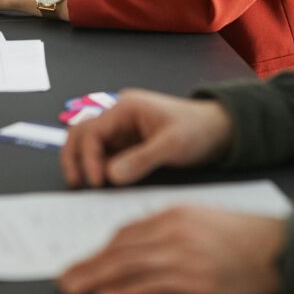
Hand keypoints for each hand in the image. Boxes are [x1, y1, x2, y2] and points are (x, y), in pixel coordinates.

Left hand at [57, 206, 285, 293]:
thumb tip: (138, 251)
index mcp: (176, 214)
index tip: (87, 261)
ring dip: (96, 279)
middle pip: (121, 249)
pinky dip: (124, 293)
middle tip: (66, 277)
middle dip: (90, 264)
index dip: (103, 249)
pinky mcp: (194, 282)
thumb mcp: (203, 222)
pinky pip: (149, 288)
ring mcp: (183, 258)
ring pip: (128, 268)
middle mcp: (175, 232)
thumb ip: (171, 233)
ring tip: (75, 289)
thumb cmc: (246, 238)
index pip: (128, 231)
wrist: (281, 248)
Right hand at [61, 89, 234, 187]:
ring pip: (87, 144)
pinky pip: (102, 155)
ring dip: (81, 162)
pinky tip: (100, 184)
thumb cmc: (198, 130)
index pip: (93, 131)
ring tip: (82, 185)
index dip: (89, 157)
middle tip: (77, 184)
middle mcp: (118, 117)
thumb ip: (142, 159)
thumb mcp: (173, 144)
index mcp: (126, 108)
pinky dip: (96, 168)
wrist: (218, 131)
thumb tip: (110, 176)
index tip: (97, 182)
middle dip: (74, 157)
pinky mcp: (126, 146)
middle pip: (81, 133)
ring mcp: (121, 131)